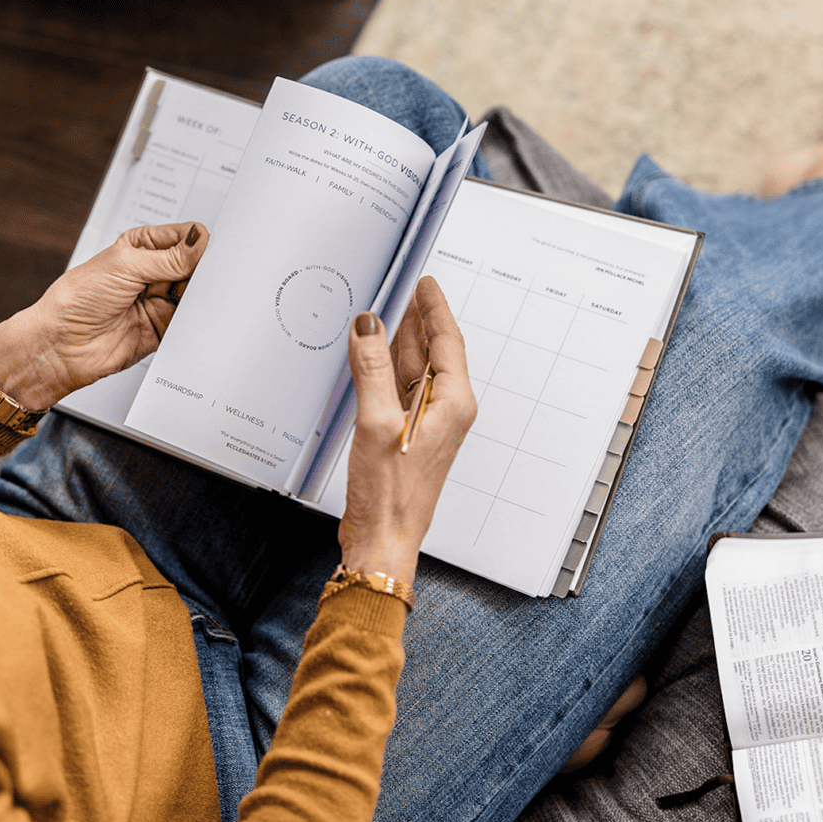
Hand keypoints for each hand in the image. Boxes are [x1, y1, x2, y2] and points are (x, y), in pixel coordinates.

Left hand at [0, 222, 207, 410]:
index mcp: (142, 248)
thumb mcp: (125, 266)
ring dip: (201, 295)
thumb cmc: (78, 299)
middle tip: (211, 275)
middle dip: (204, 271)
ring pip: (195, 294)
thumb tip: (200, 242)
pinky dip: (197, 319)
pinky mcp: (164, 327)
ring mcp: (159, 301)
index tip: (213, 251)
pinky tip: (197, 315)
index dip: (200, 243)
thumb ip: (168, 257)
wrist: (65, 345)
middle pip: (194, 267)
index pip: (183, 238)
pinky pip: (189, 321)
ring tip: (200, 296)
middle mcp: (153, 273)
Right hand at [339, 276, 476, 585]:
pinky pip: (399, 391)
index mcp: (453, 405)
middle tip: (404, 289)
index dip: (434, 309)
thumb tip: (368, 326)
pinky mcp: (405, 437)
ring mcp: (425, 425)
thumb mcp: (377, 423)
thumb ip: (372, 369)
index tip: (425, 283)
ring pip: (415, 371)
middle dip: (418, 321)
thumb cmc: (391, 495)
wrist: (384, 538)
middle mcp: (445, 412)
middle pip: (433, 353)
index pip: (447, 342)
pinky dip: (386, 370)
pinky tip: (373, 357)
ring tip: (388, 313)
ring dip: (400, 343)